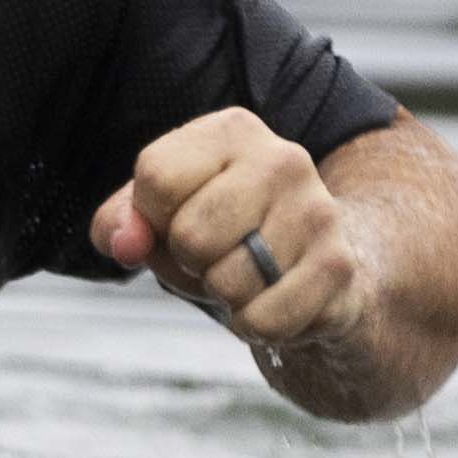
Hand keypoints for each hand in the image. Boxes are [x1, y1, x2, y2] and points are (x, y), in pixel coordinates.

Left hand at [88, 107, 368, 348]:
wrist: (318, 266)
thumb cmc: (224, 233)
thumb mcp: (160, 218)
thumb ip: (120, 223)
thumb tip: (124, 243)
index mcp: (231, 131)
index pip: (156, 178)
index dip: (151, 218)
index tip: (176, 219)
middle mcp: (282, 159)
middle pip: (190, 235)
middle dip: (188, 262)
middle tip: (216, 255)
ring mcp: (316, 212)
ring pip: (226, 282)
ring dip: (223, 296)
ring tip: (247, 274)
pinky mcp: (337, 267)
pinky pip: (264, 320)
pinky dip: (255, 325)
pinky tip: (273, 300)